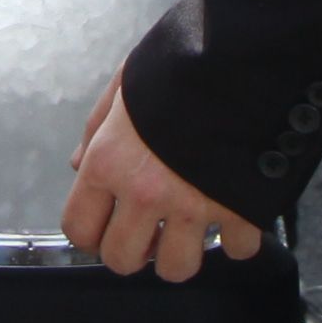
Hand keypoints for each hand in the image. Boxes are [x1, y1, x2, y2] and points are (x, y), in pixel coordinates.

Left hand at [60, 81, 264, 282]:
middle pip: (123, 261)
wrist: (242, 53)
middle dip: (132, 251)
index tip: (104, 225)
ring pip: (177, 268)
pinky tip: (232, 213)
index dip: (90, 232)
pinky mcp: (239, 209)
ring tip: (187, 228)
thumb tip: (80, 167)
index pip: (79, 229)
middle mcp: (146, 192)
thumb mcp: (124, 84)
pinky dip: (236, 238)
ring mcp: (194, 206)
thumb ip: (97, 128)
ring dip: (181, 252)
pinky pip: (236, 250)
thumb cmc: (178, 61)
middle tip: (146, 230)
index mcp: (109, 161)